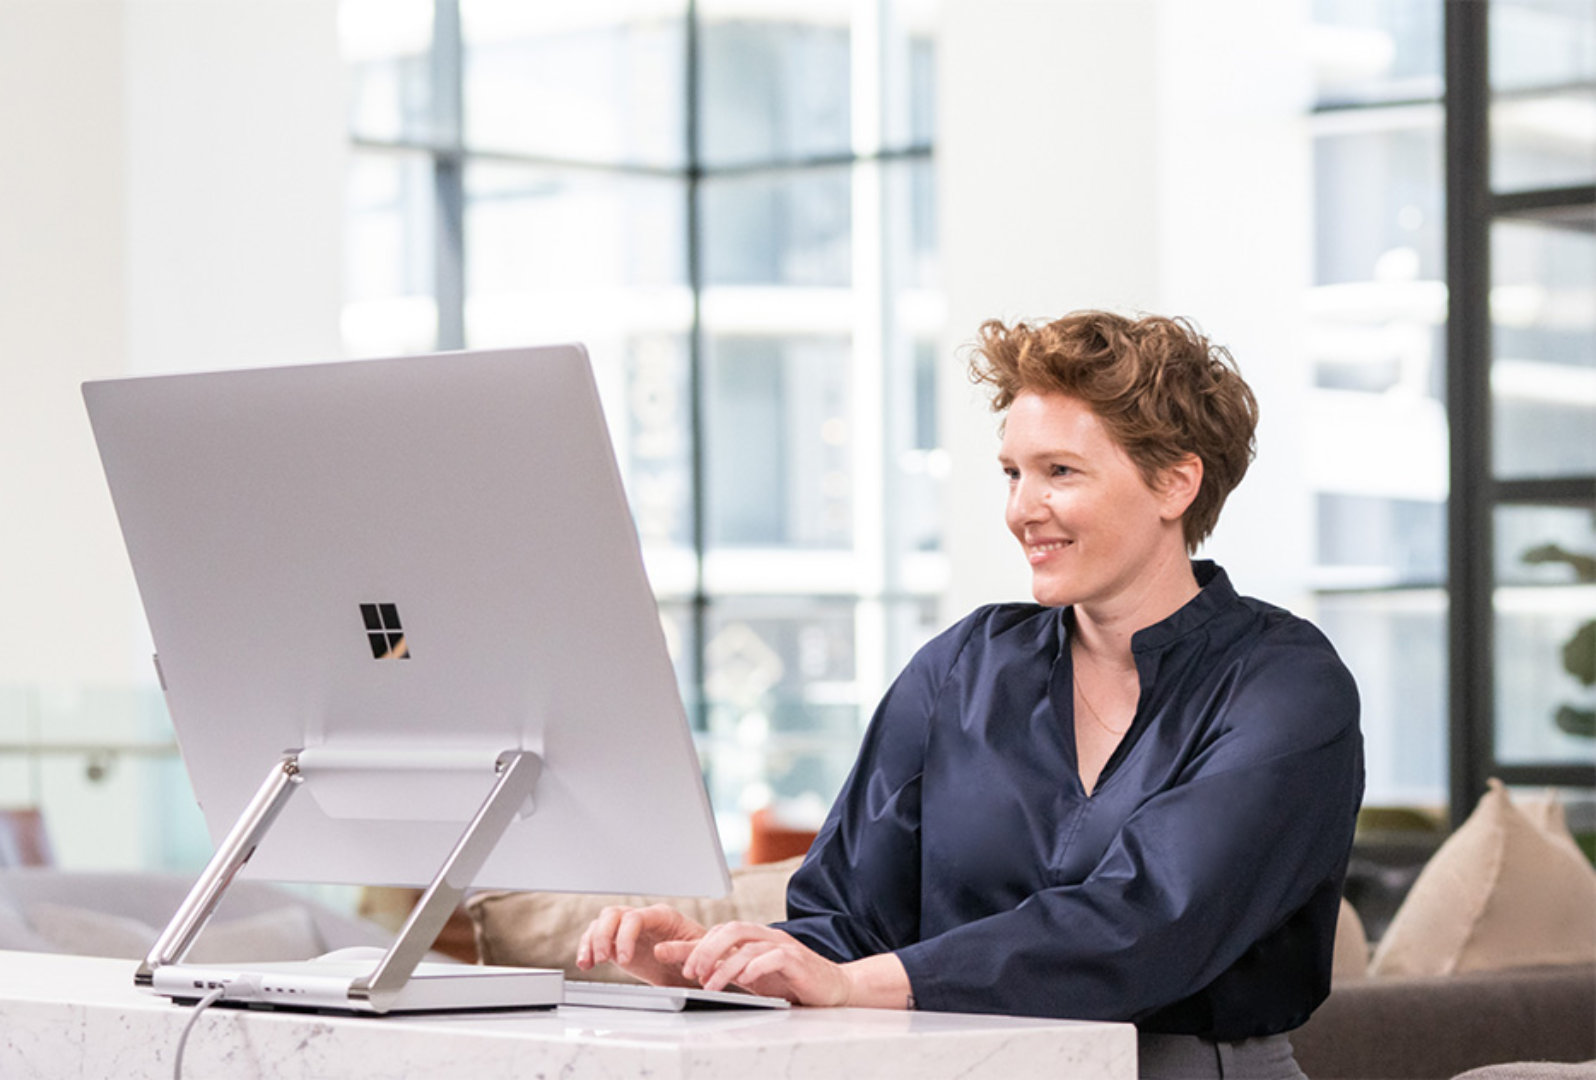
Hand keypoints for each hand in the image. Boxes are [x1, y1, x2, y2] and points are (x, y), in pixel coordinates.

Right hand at [576, 904, 706, 986]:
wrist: (694, 968)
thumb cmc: (700, 954)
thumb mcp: (698, 952)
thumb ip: (681, 950)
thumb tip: (659, 950)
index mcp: (662, 916)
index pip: (635, 917)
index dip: (626, 936)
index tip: (625, 960)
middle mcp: (642, 919)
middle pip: (613, 915)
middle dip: (603, 935)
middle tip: (603, 959)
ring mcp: (628, 931)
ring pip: (601, 924)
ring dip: (591, 941)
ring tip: (589, 962)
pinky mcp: (619, 945)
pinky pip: (597, 940)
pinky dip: (588, 949)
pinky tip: (585, 964)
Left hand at [656, 921, 853, 1005]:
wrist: (833, 987)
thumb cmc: (791, 981)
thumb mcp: (753, 975)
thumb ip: (728, 969)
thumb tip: (696, 971)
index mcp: (755, 937)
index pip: (722, 930)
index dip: (699, 945)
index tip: (683, 966)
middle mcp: (768, 936)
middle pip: (732, 930)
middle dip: (707, 950)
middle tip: (692, 973)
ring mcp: (783, 946)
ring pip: (748, 945)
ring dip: (725, 966)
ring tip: (711, 985)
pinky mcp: (797, 960)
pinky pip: (774, 956)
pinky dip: (756, 967)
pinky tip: (745, 980)